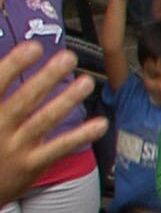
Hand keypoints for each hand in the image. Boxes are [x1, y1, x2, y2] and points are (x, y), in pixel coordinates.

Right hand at [0, 44, 107, 204]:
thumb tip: (7, 66)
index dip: (15, 64)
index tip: (34, 47)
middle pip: (24, 100)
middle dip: (48, 77)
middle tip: (69, 58)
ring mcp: (15, 148)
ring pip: (44, 121)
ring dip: (67, 100)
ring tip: (87, 82)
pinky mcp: (31, 165)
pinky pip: (59, 148)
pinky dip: (81, 135)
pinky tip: (101, 124)